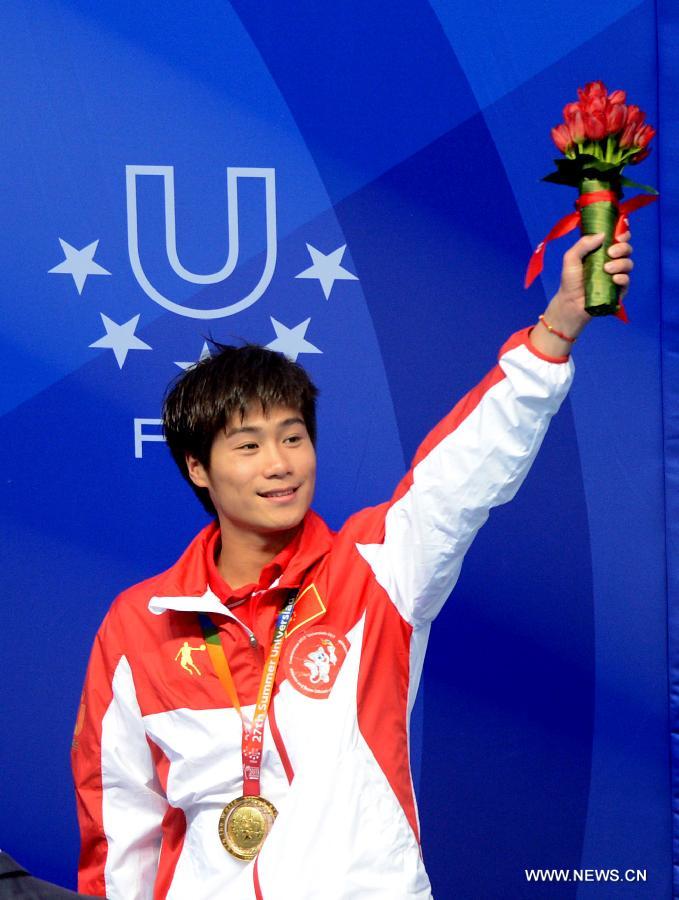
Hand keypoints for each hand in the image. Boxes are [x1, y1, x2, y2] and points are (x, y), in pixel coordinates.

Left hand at [529, 230, 633, 357]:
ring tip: (607, 269)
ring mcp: (616, 275)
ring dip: (621, 263)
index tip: (619, 236)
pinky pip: (627, 281)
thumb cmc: (570, 281)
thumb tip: (602, 234)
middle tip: (610, 253)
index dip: (622, 235)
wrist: (570, 303)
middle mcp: (612, 262)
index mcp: (602, 252)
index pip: (617, 239)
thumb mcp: (571, 258)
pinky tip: (614, 279)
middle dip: (622, 248)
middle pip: (626, 249)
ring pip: (628, 264)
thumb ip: (583, 244)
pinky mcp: (619, 290)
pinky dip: (623, 278)